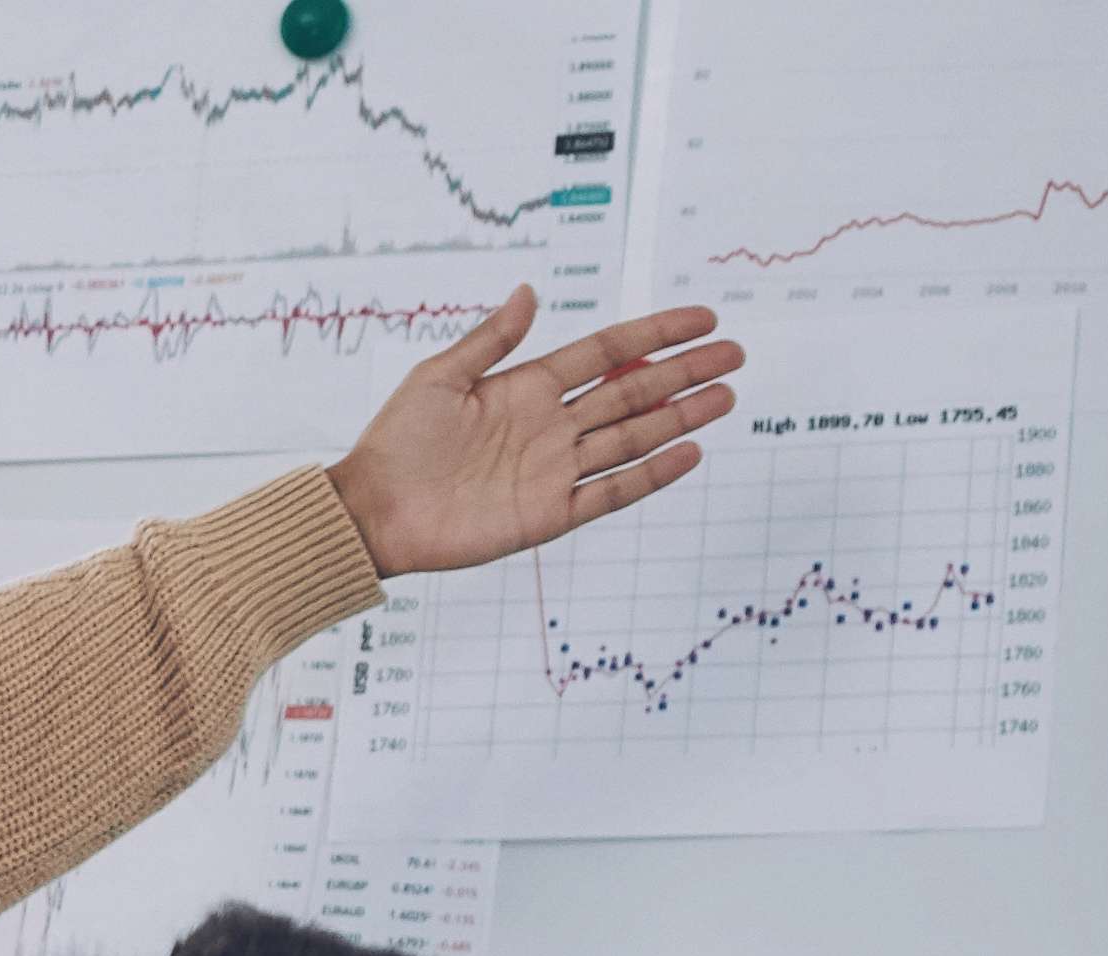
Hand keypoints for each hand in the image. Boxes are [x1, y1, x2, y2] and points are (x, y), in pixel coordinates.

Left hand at [327, 290, 742, 574]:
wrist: (373, 512)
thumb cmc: (396, 442)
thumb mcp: (439, 376)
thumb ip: (491, 339)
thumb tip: (530, 290)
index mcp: (527, 387)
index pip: (606, 352)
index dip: (654, 332)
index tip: (701, 318)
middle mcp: (550, 425)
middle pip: (632, 391)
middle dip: (684, 371)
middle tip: (734, 353)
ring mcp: (554, 469)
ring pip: (632, 436)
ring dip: (681, 417)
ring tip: (726, 396)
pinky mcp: (550, 513)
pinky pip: (611, 491)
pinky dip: (651, 473)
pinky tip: (689, 451)